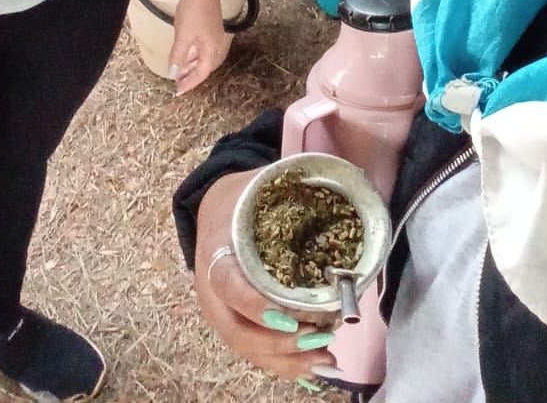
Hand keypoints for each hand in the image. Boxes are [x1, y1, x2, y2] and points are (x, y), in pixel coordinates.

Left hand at [168, 0, 228, 93]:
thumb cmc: (193, 11)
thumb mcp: (183, 36)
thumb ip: (178, 56)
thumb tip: (173, 73)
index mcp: (211, 48)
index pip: (202, 72)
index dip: (190, 83)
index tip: (178, 91)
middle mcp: (216, 44)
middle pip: (205, 66)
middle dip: (192, 76)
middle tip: (179, 83)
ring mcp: (214, 35)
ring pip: (204, 57)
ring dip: (192, 65)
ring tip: (180, 71)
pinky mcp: (210, 27)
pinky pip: (202, 48)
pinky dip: (193, 55)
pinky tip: (185, 53)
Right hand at [195, 172, 338, 378]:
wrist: (213, 209)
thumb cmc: (242, 198)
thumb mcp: (258, 183)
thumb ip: (288, 185)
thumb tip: (334, 180)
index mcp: (216, 249)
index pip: (227, 284)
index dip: (254, 304)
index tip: (287, 315)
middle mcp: (211, 289)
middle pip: (236, 330)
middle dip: (278, 342)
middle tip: (318, 338)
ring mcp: (219, 311)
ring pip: (246, 347)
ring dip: (285, 360)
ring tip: (324, 359)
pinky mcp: (231, 323)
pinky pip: (253, 350)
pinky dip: (282, 363)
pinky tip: (312, 367)